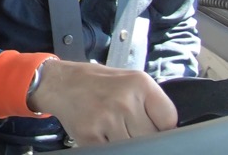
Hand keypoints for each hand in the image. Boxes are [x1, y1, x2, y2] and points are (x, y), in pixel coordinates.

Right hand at [28, 60, 177, 145]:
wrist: (59, 83)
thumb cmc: (97, 83)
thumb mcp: (128, 80)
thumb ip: (149, 102)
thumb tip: (168, 132)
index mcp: (139, 83)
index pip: (168, 121)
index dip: (162, 128)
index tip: (153, 127)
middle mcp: (124, 100)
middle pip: (150, 137)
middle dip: (142, 136)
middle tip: (129, 126)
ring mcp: (106, 119)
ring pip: (132, 147)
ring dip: (125, 142)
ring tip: (114, 128)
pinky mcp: (90, 134)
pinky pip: (111, 151)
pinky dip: (109, 146)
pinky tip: (102, 133)